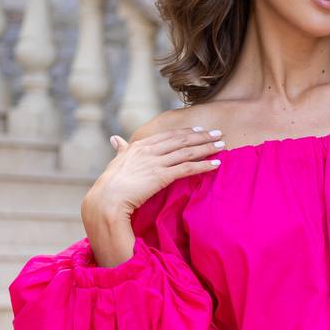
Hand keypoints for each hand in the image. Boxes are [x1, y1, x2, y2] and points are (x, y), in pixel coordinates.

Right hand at [82, 126, 224, 225]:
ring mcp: (156, 162)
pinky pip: (187, 168)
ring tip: (222, 145)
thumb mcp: (116, 162)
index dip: (186, 132)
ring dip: (207, 147)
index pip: (168, 135)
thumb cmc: (109, 184)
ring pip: (187, 151)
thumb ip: (120, 150)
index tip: (200, 130)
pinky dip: (203, 165)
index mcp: (139, 145)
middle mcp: (149, 150)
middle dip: (202, 136)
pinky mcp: (162, 176)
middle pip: (181, 140)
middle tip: (218, 133)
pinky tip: (216, 164)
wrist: (107, 199)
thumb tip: (115, 139)